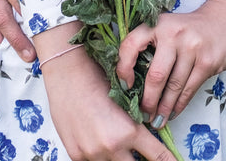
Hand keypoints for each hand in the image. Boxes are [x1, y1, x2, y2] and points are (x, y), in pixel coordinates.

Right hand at [38, 40, 176, 160]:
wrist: (68, 73)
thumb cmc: (98, 78)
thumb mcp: (126, 100)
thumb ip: (136, 123)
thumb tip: (148, 134)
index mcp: (129, 131)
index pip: (157, 156)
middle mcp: (112, 147)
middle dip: (141, 160)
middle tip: (142, 151)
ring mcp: (92, 154)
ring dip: (120, 156)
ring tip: (116, 138)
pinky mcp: (77, 155)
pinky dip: (101, 155)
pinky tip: (99, 140)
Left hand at [116, 0, 225, 126]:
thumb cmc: (190, 29)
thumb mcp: (168, 27)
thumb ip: (152, 47)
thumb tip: (133, 83)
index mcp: (158, 24)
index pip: (131, 45)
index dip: (123, 68)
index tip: (125, 86)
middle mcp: (174, 33)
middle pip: (156, 75)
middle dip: (148, 100)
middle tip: (143, 114)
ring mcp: (193, 47)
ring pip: (174, 86)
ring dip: (164, 108)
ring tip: (157, 120)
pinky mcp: (207, 61)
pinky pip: (189, 89)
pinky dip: (179, 105)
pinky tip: (173, 112)